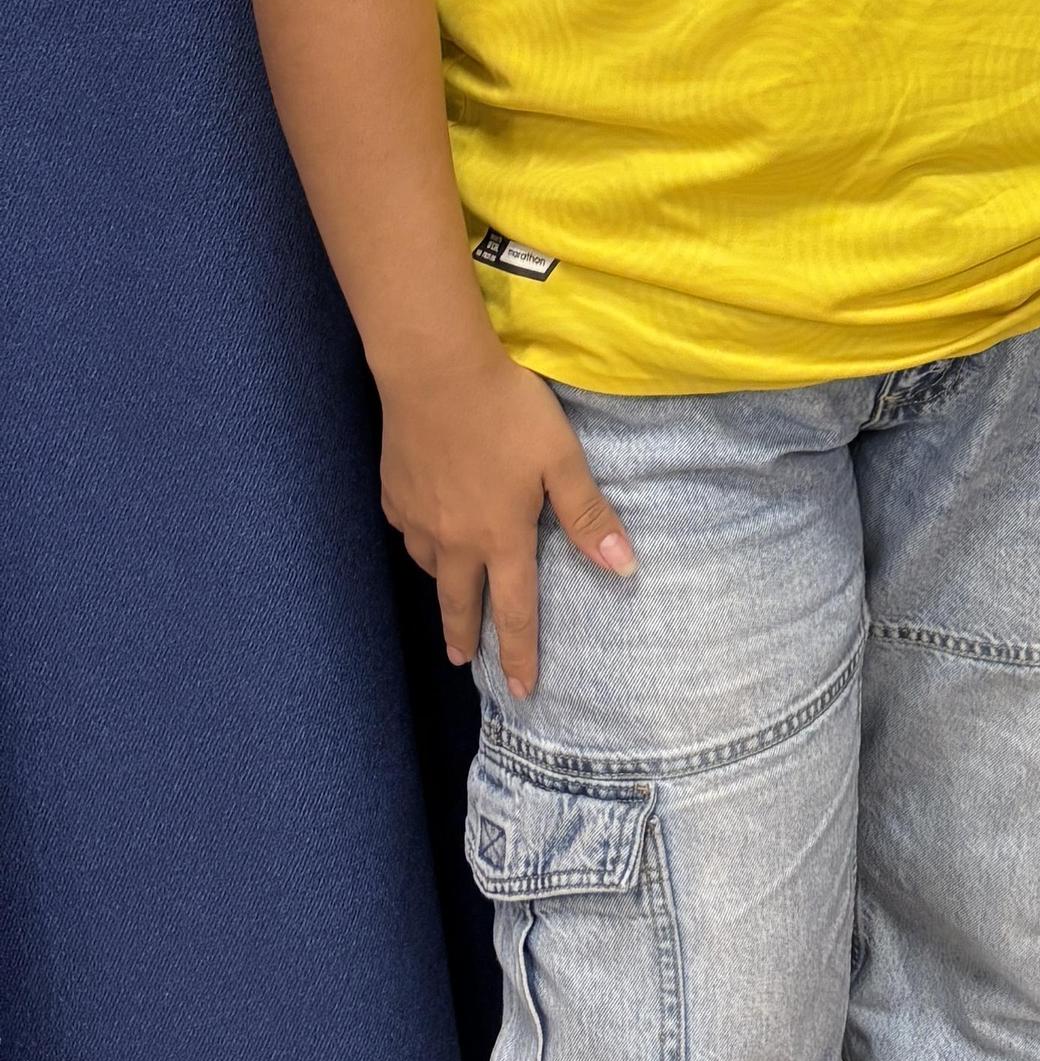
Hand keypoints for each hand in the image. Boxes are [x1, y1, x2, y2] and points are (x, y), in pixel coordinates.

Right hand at [377, 345, 634, 699]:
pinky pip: (408, 532)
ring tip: (452, 597)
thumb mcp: (561, 460)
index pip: (514, 611)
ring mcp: (418, 518)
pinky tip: (424, 535)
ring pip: (430, 569)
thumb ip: (589, 515)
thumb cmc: (508, 411)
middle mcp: (455, 540)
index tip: (522, 690)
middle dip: (466, 638)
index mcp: (501, 538)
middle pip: (459, 604)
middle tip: (467, 662)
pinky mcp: (394, 493)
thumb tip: (625, 568)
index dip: (520, 654)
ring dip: (444, 589)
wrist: (434, 370)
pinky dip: (420, 543)